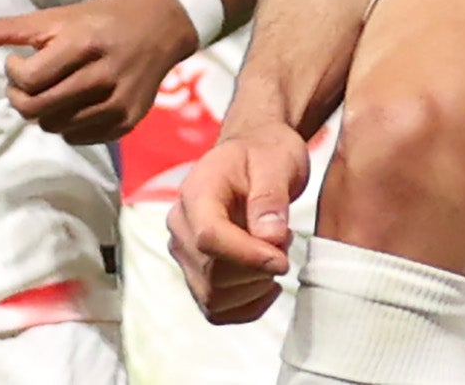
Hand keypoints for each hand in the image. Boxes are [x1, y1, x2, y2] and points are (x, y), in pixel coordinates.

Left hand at [0, 0, 196, 142]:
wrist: (160, 27)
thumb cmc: (100, 19)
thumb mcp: (57, 17)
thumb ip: (9, 28)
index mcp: (84, 44)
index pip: (29, 79)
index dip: (13, 74)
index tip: (18, 62)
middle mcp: (104, 75)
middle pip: (38, 109)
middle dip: (21, 98)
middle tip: (27, 83)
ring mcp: (118, 102)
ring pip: (55, 127)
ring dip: (43, 112)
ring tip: (53, 89)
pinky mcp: (127, 121)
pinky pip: (78, 137)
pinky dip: (67, 124)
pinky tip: (75, 101)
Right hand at [172, 120, 313, 323]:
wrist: (253, 156)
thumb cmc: (265, 154)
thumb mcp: (277, 162)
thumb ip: (271, 197)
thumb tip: (269, 237)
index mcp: (196, 192)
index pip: (208, 237)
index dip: (247, 255)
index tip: (282, 257)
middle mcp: (180, 226)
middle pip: (212, 273)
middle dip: (258, 270)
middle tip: (284, 243)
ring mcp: (184, 253)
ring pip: (214, 297)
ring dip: (255, 288)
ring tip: (274, 254)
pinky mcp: (196, 275)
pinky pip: (216, 310)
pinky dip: (247, 307)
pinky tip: (267, 283)